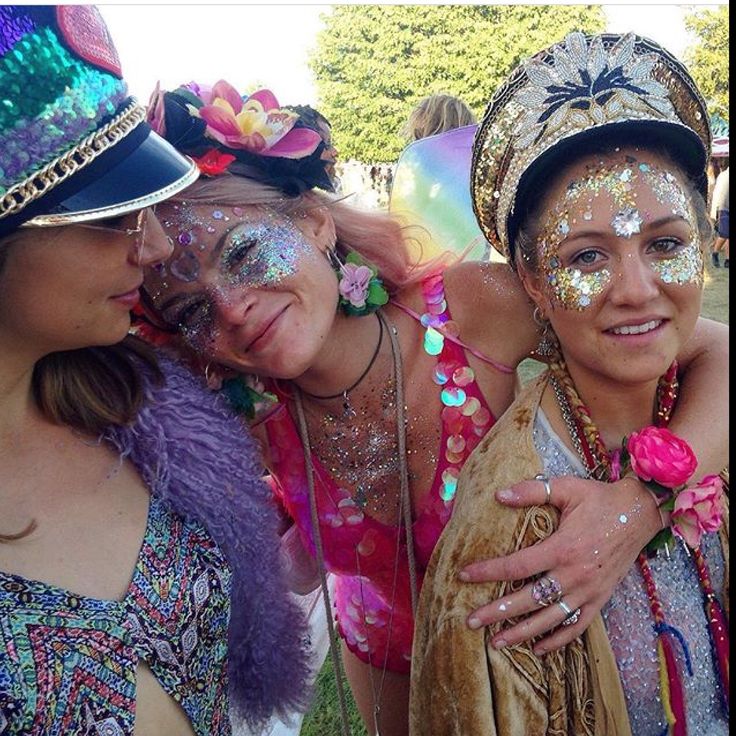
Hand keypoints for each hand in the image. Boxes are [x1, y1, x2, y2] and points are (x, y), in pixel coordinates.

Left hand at [459, 475, 661, 653]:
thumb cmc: (600, 498)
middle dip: (497, 612)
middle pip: (528, 600)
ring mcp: (588, 590)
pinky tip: (538, 648)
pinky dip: (558, 640)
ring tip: (496, 642)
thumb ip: (531, 491)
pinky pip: (577, 626)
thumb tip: (499, 495)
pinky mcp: (601, 599)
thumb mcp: (566, 487)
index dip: (488, 572)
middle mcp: (574, 575)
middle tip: (470, 621)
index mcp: (562, 548)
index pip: (516, 566)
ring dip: (522, 633)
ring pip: (550, 619)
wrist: (641, 512)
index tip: (463, 576)